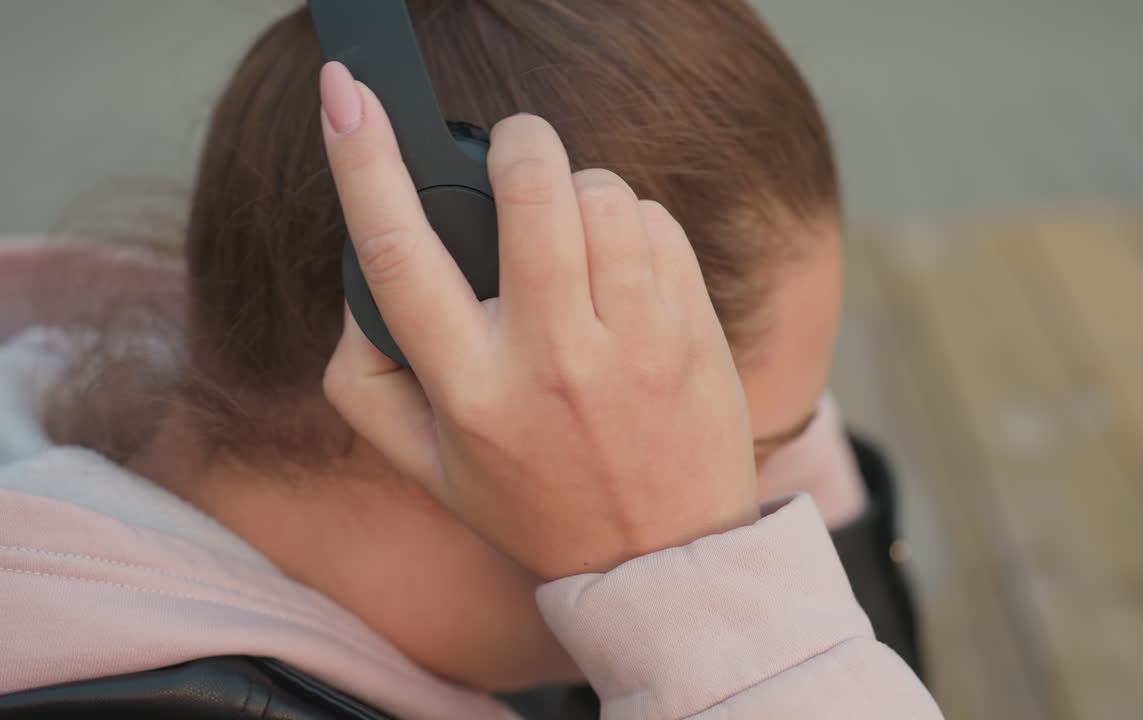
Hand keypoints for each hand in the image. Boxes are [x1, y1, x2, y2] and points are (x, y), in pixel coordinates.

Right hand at [318, 62, 758, 579]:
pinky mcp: (691, 326)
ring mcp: (633, 339)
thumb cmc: (539, 507)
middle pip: (530, 189)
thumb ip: (365, 382)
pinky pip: (657, 222)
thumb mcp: (430, 469)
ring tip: (573, 236)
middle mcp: (553, 358)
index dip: (362, 161)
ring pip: (603, 193)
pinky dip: (632, 225)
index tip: (344, 94)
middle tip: (511, 153)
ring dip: (579, 189)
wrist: (664, 559)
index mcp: (473, 391)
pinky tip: (622, 272)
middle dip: (515, 143)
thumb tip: (358, 286)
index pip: (399, 255)